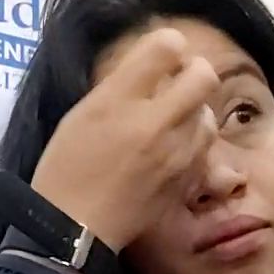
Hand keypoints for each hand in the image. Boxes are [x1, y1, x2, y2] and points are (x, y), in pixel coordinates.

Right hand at [31, 28, 219, 251]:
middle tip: (175, 85)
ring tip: (171, 122)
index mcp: (118, 99)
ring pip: (209, 113)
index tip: (159, 60)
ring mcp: (174, 153)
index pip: (166, 46)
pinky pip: (203, 147)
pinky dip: (192, 142)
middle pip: (203, 75)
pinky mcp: (184, 179)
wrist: (72, 228)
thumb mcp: (80, 115)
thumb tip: (152, 70)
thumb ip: (118, 89)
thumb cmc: (64, 169)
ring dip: (193, 111)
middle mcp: (152, 122)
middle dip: (193, 73)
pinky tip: (171, 150)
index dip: (167, 46)